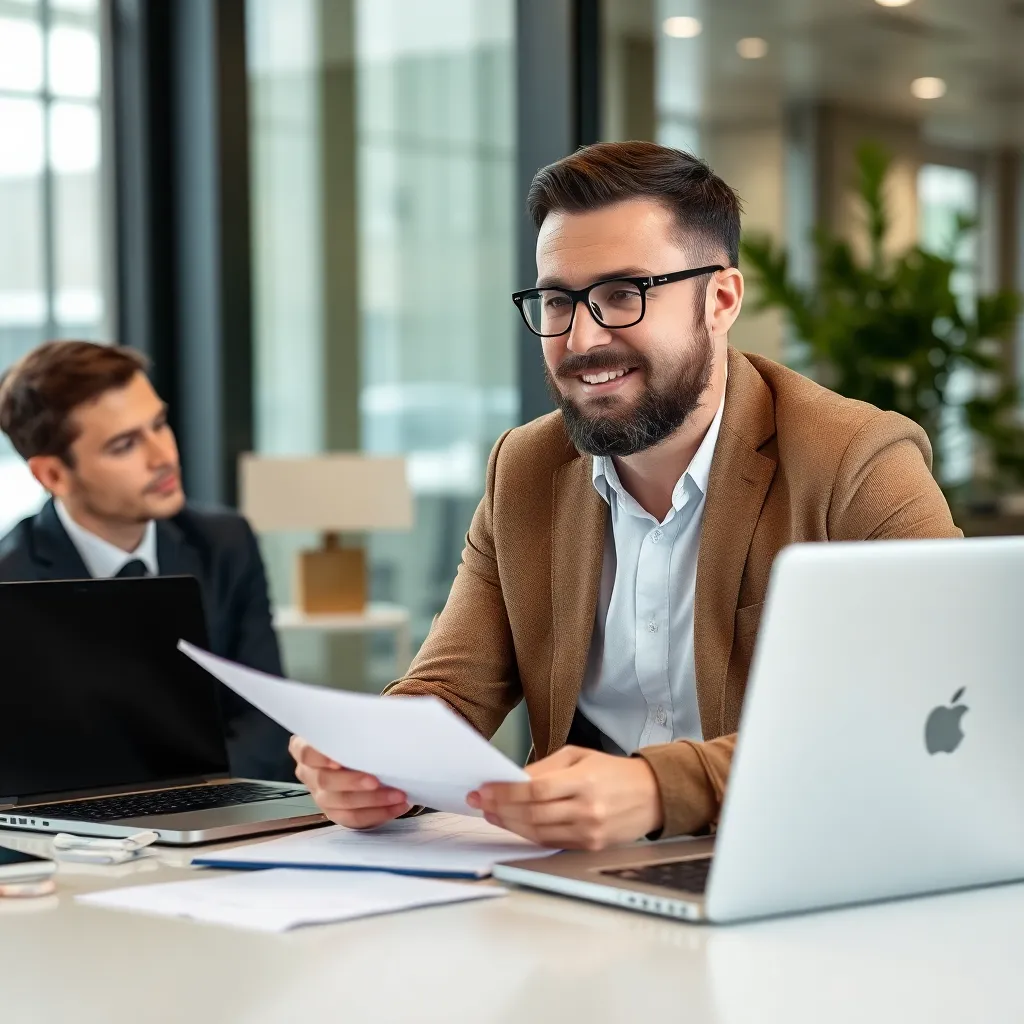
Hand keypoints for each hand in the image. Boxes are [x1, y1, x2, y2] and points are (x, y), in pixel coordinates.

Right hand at [290, 736, 409, 828]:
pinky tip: (398, 807)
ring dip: (373, 800)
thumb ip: (359, 724)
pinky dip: (378, 814)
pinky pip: (354, 819)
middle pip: (326, 782)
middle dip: (353, 782)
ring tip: (399, 795)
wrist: (360, 753)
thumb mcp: (354, 724)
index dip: (321, 758)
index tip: (339, 761)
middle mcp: (309, 773)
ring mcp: (320, 796)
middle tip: (377, 781)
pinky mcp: (336, 813)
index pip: (307, 753)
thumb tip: (384, 720)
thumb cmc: (356, 735)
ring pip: (342, 804)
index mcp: (305, 747)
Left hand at [467, 746, 662, 850]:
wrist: (652, 795)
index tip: (484, 789)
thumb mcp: (579, 756)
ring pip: (537, 832)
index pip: (534, 790)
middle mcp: (586, 810)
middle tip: (479, 801)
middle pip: (532, 814)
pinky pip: (550, 842)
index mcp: (583, 781)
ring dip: (509, 823)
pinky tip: (514, 824)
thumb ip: (545, 768)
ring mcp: (588, 832)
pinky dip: (528, 834)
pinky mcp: (590, 847)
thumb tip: (513, 780)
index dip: (504, 792)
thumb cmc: (614, 772)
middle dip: (500, 808)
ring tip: (491, 813)